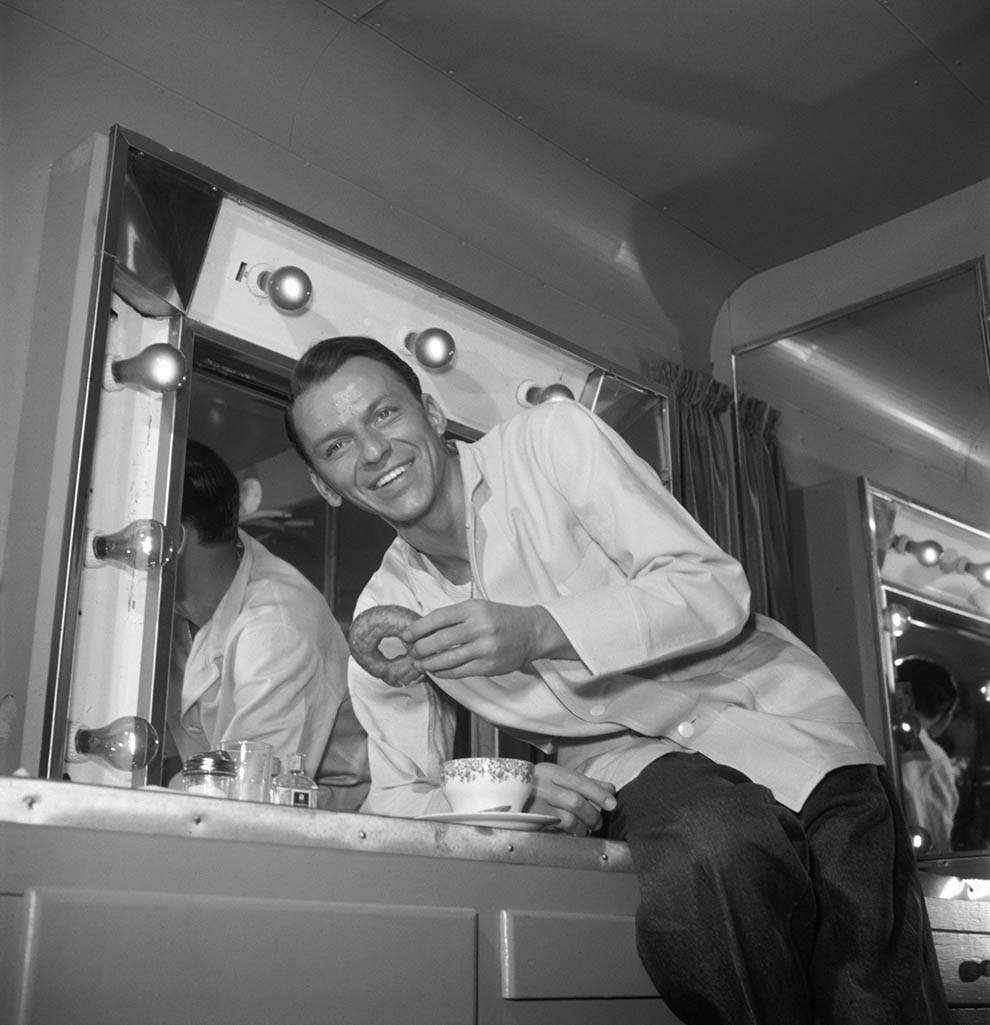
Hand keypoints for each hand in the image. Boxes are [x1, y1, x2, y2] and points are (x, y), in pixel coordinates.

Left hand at [403, 599, 575, 677]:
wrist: (532, 632)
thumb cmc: (501, 618)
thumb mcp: (478, 607)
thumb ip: (453, 617)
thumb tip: (422, 630)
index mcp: (474, 609)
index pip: (438, 618)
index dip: (418, 628)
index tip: (406, 635)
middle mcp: (479, 627)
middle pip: (439, 640)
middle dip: (420, 648)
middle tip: (412, 651)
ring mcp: (484, 648)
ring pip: (446, 659)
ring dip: (428, 663)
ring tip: (419, 663)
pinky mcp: (488, 666)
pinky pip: (458, 672)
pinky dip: (443, 672)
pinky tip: (436, 669)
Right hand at [526, 763, 616, 835]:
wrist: (503, 796)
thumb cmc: (536, 787)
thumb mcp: (557, 778)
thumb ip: (584, 782)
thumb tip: (610, 788)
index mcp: (550, 772)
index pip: (579, 781)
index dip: (598, 793)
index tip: (612, 804)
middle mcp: (541, 786)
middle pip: (576, 802)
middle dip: (592, 814)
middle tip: (598, 822)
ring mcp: (536, 806)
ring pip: (569, 820)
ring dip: (582, 827)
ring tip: (584, 828)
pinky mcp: (532, 824)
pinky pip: (558, 832)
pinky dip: (570, 834)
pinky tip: (571, 833)